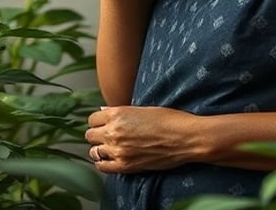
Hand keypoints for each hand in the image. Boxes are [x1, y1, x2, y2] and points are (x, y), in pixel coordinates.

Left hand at [85, 105, 201, 173]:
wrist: (185, 138)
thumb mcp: (142, 108)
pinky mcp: (125, 165)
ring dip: (100, 149)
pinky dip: (104, 163)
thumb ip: (120, 112)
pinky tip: (112, 159)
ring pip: (94, 151)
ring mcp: (118, 150)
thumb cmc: (169, 120)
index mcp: (118, 113)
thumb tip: (104, 112)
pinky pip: (102, 166)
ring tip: (110, 148)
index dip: (99, 121)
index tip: (104, 124)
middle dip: (97, 134)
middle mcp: (114, 131)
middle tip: (107, 136)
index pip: (92, 118)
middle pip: (90, 135)